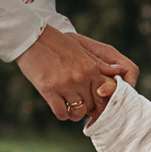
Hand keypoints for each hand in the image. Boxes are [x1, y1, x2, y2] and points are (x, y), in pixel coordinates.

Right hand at [19, 27, 134, 121]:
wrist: (31, 38)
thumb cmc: (57, 43)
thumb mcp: (81, 50)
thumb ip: (99, 64)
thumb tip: (119, 71)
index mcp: (91, 68)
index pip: (104, 94)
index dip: (99, 101)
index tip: (93, 102)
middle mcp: (80, 78)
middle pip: (92, 105)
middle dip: (87, 107)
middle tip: (80, 104)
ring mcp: (65, 85)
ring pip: (78, 112)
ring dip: (75, 113)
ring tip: (70, 107)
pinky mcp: (49, 91)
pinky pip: (61, 113)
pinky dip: (62, 113)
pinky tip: (60, 107)